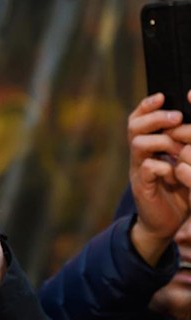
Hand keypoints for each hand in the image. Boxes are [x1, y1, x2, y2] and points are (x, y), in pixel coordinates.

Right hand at [127, 92, 190, 264]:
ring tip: (178, 149)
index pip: (140, 117)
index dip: (148, 105)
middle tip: (176, 118)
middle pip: (134, 126)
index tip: (163, 97)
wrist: (166, 223)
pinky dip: (163, 166)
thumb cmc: (180, 189)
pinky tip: (174, 173)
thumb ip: (186, 143)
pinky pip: (147, 168)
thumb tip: (189, 122)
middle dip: (155, 118)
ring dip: (162, 142)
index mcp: (150, 145)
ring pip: (138, 144)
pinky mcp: (141, 186)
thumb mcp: (186, 162)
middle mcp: (140, 155)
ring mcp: (138, 170)